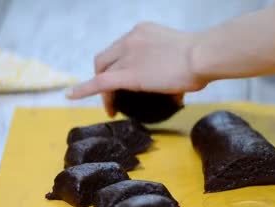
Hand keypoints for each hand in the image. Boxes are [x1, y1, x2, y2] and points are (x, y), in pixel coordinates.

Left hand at [66, 22, 207, 115]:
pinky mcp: (127, 74)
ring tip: (110, 107)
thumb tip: (178, 92)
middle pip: (106, 58)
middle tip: (113, 94)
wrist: (202, 56)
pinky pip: (99, 82)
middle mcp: (131, 39)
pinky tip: (72, 96)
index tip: (122, 77)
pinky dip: (83, 89)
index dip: (117, 63)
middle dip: (104, 75)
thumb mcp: (183, 58)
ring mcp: (127, 55)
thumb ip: (175, 72)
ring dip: (103, 89)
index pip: (121, 48)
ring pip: (103, 71)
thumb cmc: (202, 59)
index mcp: (143, 31)